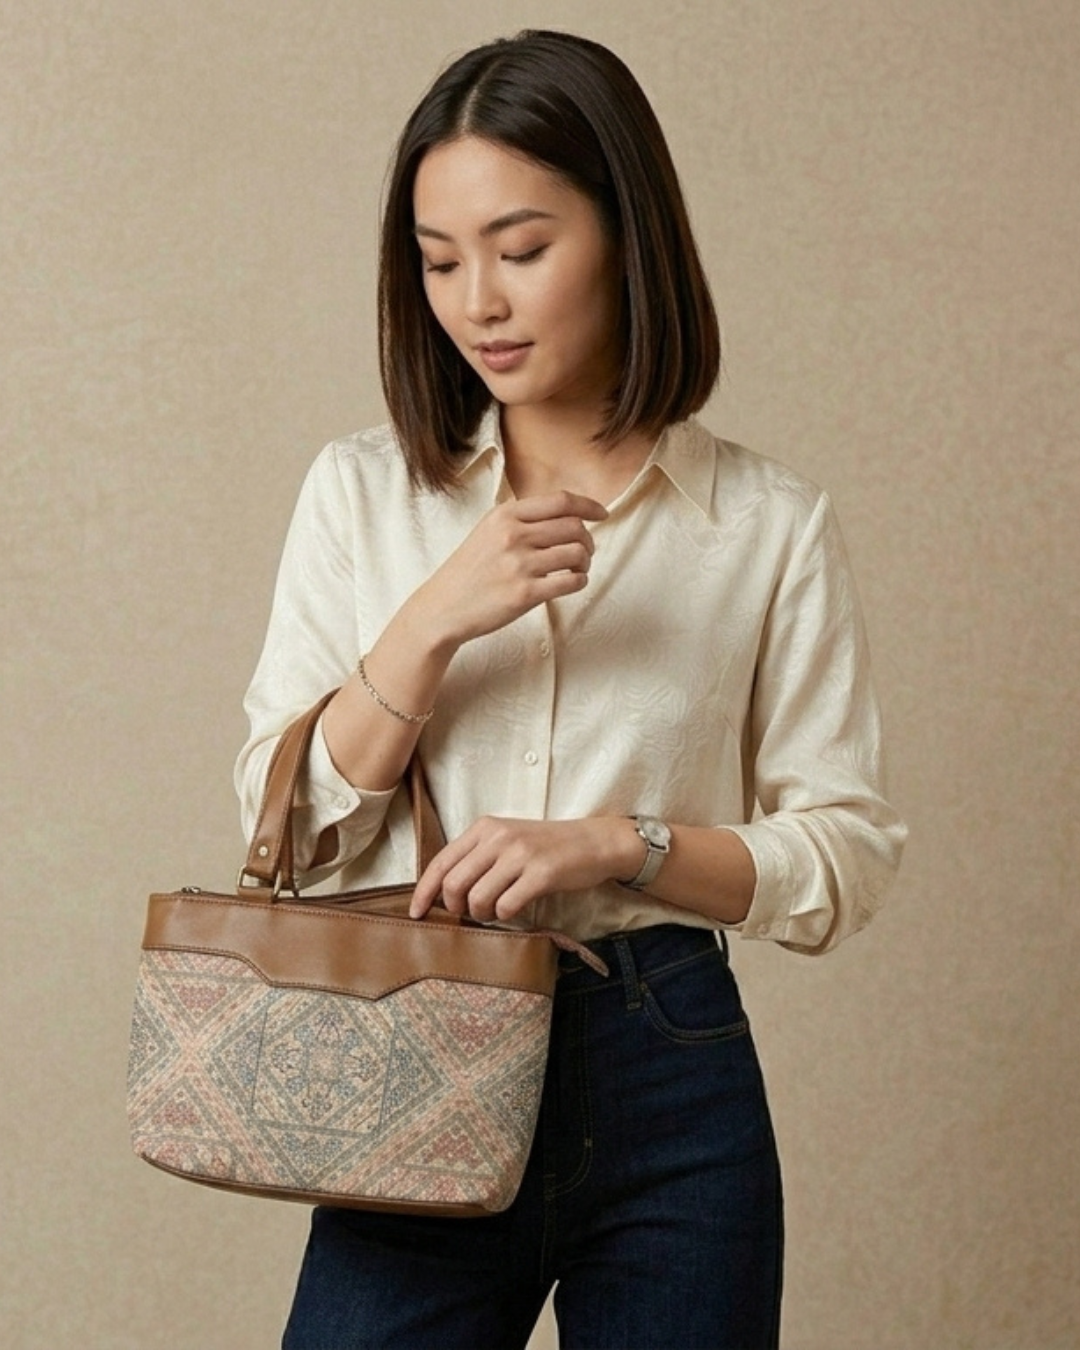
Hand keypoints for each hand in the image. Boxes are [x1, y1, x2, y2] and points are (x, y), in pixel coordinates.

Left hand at [409, 816, 640, 923]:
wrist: (593, 842)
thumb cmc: (546, 846)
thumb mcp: (506, 840)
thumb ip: (477, 858)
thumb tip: (444, 893)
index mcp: (484, 828)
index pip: (441, 861)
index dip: (424, 891)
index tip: (416, 912)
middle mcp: (499, 837)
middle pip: (454, 883)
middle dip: (455, 908)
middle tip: (469, 914)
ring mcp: (520, 854)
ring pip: (478, 898)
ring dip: (481, 915)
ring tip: (494, 912)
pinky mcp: (541, 873)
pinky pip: (506, 906)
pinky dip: (504, 916)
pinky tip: (513, 910)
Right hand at [410, 492, 606, 648]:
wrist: (442, 607)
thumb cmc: (469, 571)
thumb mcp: (487, 531)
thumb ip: (521, 520)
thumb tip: (567, 516)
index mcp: (505, 515)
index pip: (561, 501)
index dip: (589, 506)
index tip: (602, 514)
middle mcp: (513, 535)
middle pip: (575, 527)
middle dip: (588, 540)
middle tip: (584, 552)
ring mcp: (520, 565)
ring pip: (578, 553)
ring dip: (585, 563)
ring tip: (576, 570)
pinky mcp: (525, 594)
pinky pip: (572, 582)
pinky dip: (579, 581)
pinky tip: (571, 583)